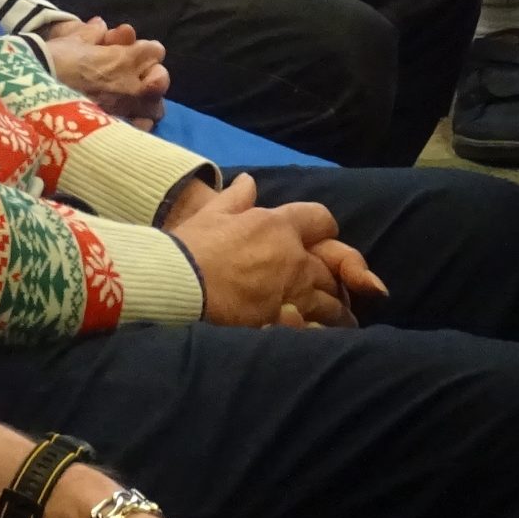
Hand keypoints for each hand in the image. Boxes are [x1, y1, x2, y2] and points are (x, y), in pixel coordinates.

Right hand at [44, 17, 168, 127]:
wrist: (31, 92)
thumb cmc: (51, 61)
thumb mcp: (71, 41)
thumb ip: (91, 34)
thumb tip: (99, 25)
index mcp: (123, 59)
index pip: (155, 50)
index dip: (144, 49)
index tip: (131, 51)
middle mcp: (130, 85)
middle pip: (161, 78)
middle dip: (152, 74)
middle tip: (136, 75)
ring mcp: (125, 110)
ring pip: (156, 106)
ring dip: (147, 100)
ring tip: (132, 99)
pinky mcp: (116, 129)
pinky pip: (141, 128)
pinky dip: (138, 123)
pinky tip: (127, 119)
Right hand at [167, 179, 382, 327]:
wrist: (180, 283)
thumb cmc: (193, 245)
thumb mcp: (212, 214)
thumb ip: (235, 198)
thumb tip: (248, 181)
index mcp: (278, 226)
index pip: (320, 220)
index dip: (323, 229)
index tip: (317, 240)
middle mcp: (294, 258)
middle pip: (332, 267)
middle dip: (335, 278)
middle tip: (335, 289)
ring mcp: (293, 292)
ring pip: (331, 303)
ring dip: (335, 310)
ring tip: (338, 320)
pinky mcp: (284, 322)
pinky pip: (315, 328)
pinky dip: (320, 331)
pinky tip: (318, 336)